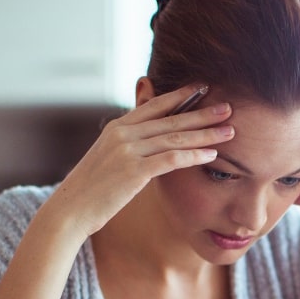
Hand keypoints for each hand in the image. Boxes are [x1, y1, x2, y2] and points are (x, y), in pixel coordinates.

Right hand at [43, 84, 234, 238]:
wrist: (70, 210)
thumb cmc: (91, 191)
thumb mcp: (107, 160)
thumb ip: (127, 147)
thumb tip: (147, 145)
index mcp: (117, 127)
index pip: (155, 105)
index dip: (181, 96)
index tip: (203, 88)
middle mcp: (122, 133)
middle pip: (170, 119)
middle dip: (202, 113)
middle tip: (229, 107)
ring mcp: (127, 151)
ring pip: (175, 137)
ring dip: (205, 134)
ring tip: (229, 130)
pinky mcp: (133, 171)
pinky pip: (171, 159)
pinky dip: (194, 156)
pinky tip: (212, 155)